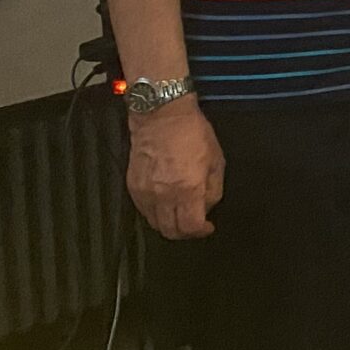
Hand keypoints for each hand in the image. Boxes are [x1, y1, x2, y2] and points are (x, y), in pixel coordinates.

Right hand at [126, 101, 223, 238]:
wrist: (162, 116)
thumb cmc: (192, 134)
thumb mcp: (216, 161)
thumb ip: (213, 190)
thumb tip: (207, 208)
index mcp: (187, 189)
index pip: (190, 227)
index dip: (201, 232)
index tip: (207, 227)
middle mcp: (163, 195)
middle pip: (170, 231)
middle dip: (184, 233)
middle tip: (194, 225)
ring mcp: (145, 192)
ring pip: (154, 223)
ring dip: (168, 224)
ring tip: (180, 215)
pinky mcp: (132, 186)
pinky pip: (143, 210)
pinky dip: (155, 213)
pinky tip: (165, 204)